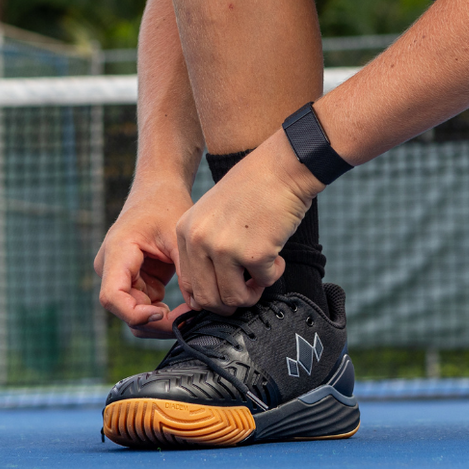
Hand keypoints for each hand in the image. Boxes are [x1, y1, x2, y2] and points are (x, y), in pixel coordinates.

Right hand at [95, 181, 194, 336]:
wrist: (159, 191)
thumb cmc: (166, 206)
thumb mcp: (179, 235)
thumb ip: (186, 271)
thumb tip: (197, 308)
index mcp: (116, 253)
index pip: (112, 297)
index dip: (136, 313)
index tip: (165, 312)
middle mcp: (111, 269)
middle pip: (125, 311)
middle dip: (156, 322)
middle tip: (191, 319)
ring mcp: (121, 278)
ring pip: (135, 315)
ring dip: (161, 321)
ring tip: (192, 313)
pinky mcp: (135, 282)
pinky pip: (145, 308)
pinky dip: (165, 314)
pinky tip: (189, 307)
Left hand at [175, 132, 321, 313]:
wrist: (282, 167)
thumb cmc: (254, 190)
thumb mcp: (214, 215)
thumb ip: (205, 248)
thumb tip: (211, 294)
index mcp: (185, 231)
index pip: (188, 285)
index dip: (211, 295)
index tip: (229, 289)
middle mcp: (199, 241)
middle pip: (207, 299)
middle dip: (231, 302)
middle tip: (249, 290)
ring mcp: (224, 248)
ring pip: (233, 298)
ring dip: (253, 292)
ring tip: (264, 272)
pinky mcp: (253, 252)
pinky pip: (264, 282)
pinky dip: (275, 274)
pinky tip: (278, 255)